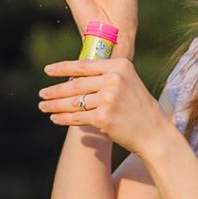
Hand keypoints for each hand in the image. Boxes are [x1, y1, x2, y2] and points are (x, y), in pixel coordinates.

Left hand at [39, 56, 172, 155]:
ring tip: (43, 106)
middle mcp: (114, 80)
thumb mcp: (128, 83)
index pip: (84, 65)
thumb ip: (105, 77)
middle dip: (55, 90)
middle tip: (42, 93)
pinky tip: (54, 118)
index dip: (63, 68)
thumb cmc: (139, 109)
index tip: (48, 70)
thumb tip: (73, 77)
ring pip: (74, 101)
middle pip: (76, 84)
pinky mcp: (103, 117)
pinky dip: (63, 118)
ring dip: (55, 105)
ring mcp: (108, 98)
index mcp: (120, 66)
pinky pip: (76, 116)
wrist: (155, 133)